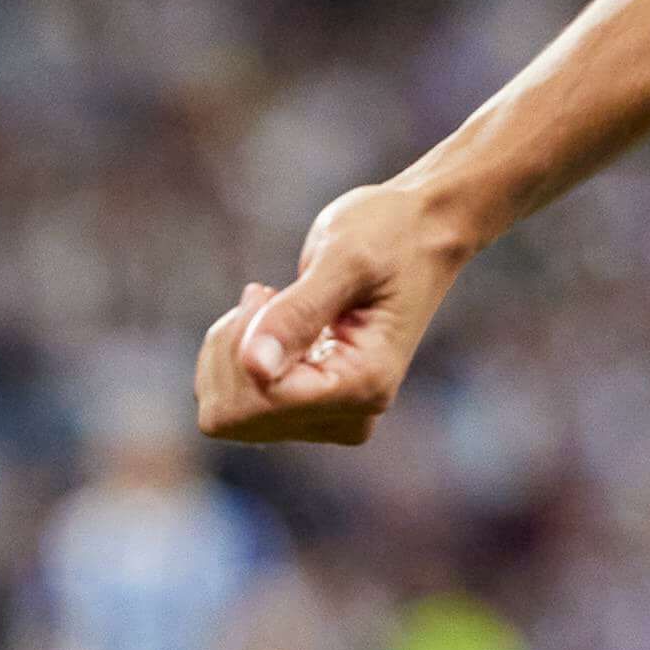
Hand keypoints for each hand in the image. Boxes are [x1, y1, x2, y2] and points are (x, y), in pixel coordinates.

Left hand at [196, 180, 474, 446]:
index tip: (266, 292)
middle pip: (235, 417)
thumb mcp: (344, 259)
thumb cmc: (390, 234)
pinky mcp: (310, 406)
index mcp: (364, 387)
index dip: (241, 350)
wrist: (421, 232)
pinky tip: (270, 316)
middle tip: (266, 295)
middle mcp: (349, 417)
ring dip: (231, 350)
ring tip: (272, 301)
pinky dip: (234, 356)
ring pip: (228, 413)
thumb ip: (298, 313)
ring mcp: (328, 417)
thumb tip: (255, 367)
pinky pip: (235, 402)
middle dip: (232, 351)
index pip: (260, 403)